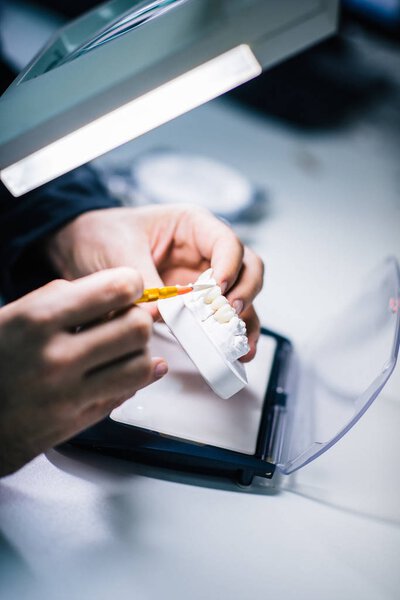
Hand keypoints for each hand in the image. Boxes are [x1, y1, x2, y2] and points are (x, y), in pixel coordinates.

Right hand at [0, 268, 167, 475]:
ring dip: (137, 351)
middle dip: (136, 318)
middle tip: (123, 319)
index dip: (131, 284)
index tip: (128, 288)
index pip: (116, 289)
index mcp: (38, 319)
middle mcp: (57, 357)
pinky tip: (118, 369)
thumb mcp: (16, 314)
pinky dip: (131, 377)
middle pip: (137, 327)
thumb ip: (65, 298)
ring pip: (141, 364)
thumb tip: (118, 294)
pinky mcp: (79, 421)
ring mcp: (70, 394)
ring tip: (120, 348)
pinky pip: (128, 392)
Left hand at [46, 205, 263, 360]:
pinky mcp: (194, 306)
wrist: (80, 248)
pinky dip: (232, 335)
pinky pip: (221, 319)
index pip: (227, 243)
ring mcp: (203, 280)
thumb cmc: (102, 235)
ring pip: (242, 296)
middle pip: (247, 269)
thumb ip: (144, 281)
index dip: (228, 267)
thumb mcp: (120, 250)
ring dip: (245, 320)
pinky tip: (235, 353)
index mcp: (193, 227)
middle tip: (226, 315)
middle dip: (243, 293)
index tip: (215, 291)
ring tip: (240, 345)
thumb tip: (158, 316)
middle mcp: (205, 253)